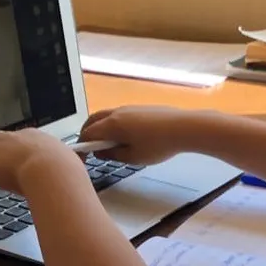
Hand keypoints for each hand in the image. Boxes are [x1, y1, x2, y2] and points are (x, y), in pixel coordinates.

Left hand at [0, 129, 82, 194]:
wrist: (50, 171)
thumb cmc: (64, 170)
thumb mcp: (69, 161)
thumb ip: (66, 165)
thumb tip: (75, 175)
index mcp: (33, 136)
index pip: (16, 139)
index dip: (14, 153)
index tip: (18, 165)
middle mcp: (12, 138)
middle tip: (1, 171)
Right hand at [79, 106, 200, 164]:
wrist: (184, 128)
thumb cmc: (159, 145)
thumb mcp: (133, 158)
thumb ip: (113, 155)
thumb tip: (101, 152)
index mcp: (112, 124)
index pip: (87, 133)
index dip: (81, 147)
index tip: (82, 158)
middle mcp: (117, 112)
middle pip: (93, 120)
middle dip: (87, 133)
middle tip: (90, 148)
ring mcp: (129, 108)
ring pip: (106, 115)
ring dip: (101, 127)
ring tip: (107, 143)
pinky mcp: (141, 108)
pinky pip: (119, 114)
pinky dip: (113, 124)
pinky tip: (124, 136)